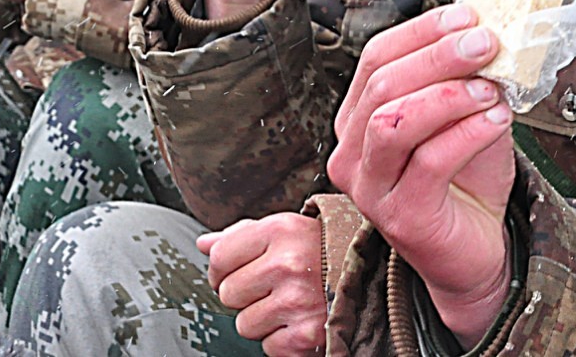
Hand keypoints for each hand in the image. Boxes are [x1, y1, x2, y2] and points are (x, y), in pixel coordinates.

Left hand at [199, 214, 324, 356]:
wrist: (370, 276)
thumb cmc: (321, 251)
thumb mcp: (285, 230)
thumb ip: (242, 236)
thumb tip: (204, 244)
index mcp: (279, 231)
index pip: (220, 257)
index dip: (221, 270)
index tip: (235, 274)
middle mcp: (287, 264)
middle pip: (228, 294)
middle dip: (244, 296)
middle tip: (269, 289)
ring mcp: (297, 301)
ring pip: (245, 324)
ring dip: (262, 320)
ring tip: (287, 304)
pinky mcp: (305, 334)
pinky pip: (268, 346)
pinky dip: (281, 340)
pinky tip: (298, 321)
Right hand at [327, 5, 515, 348]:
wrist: (476, 248)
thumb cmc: (464, 180)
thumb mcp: (462, 114)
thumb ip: (464, 78)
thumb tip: (486, 32)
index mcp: (358, 117)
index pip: (376, 57)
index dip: (421, 31)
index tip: (467, 16)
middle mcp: (353, 150)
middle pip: (384, 83)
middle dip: (438, 55)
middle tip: (485, 43)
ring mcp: (371, 186)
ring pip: (395, 121)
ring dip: (448, 94)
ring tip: (490, 88)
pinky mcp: (401, 216)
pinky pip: (429, 162)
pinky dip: (466, 133)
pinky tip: (495, 120)